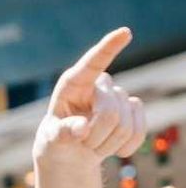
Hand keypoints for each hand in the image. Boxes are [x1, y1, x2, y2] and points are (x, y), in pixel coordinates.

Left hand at [34, 28, 145, 167]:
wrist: (70, 155)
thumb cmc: (55, 143)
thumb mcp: (50, 141)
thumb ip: (62, 134)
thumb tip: (82, 128)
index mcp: (73, 85)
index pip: (92, 64)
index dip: (108, 48)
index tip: (124, 33)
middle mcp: (98, 85)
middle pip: (109, 113)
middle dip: (95, 137)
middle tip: (81, 143)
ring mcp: (118, 96)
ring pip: (124, 127)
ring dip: (105, 145)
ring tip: (91, 144)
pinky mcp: (134, 110)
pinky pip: (137, 133)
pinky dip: (123, 149)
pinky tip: (110, 149)